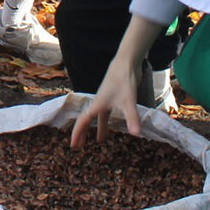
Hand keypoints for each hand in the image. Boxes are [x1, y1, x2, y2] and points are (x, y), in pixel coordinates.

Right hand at [70, 16, 162, 146]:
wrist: (126, 63)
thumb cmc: (124, 80)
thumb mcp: (128, 101)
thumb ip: (132, 118)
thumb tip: (136, 134)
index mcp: (98, 104)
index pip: (83, 120)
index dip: (78, 133)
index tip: (73, 146)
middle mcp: (100, 102)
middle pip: (88, 119)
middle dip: (83, 132)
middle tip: (79, 146)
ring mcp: (107, 99)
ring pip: (99, 117)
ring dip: (98, 128)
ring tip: (100, 141)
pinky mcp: (115, 96)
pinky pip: (108, 112)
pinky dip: (108, 121)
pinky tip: (115, 124)